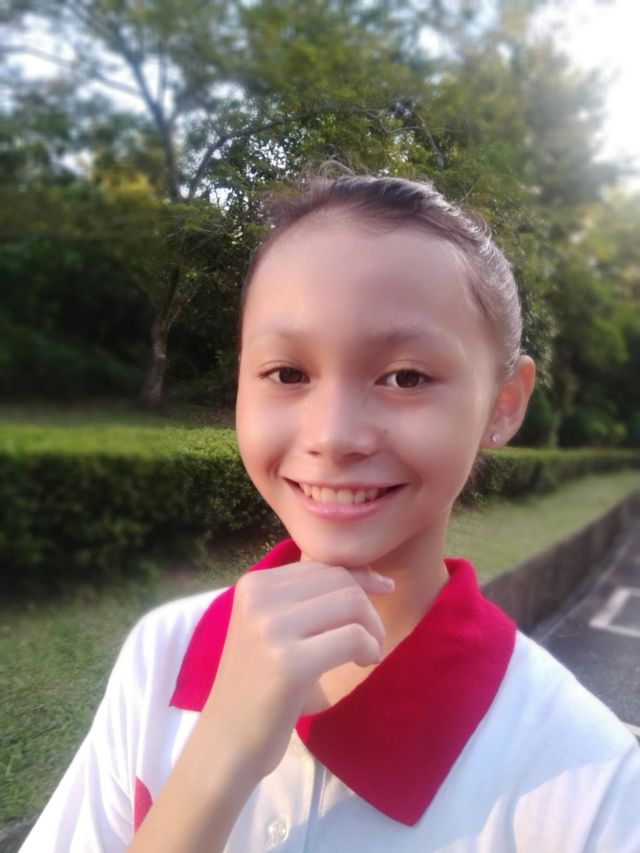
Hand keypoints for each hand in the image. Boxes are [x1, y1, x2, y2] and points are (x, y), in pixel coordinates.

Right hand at [201, 561, 394, 777]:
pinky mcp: (288, 663)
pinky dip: (369, 648)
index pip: (323, 565)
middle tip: (373, 639)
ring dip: (372, 629)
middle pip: (340, 581)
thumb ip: (305, 598)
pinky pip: (352, 638)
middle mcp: (258, 597)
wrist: (226, 740)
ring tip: (369, 653)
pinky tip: (364, 663)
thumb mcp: (273, 627)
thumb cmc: (259, 685)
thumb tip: (365, 573)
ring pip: (350, 603)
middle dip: (368, 606)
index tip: (384, 588)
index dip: (361, 575)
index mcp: (254, 584)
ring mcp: (270, 628)